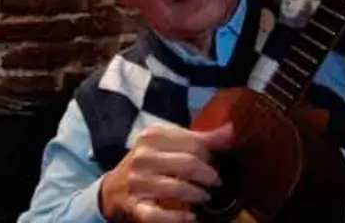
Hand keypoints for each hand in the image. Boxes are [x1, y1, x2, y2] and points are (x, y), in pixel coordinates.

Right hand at [99, 123, 234, 221]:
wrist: (113, 190)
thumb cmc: (148, 163)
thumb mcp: (169, 145)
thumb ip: (201, 139)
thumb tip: (231, 130)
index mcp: (152, 137)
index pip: (194, 143)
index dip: (210, 154)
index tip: (215, 161)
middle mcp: (142, 157)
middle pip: (189, 164)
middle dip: (208, 175)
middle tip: (215, 182)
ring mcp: (137, 183)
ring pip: (179, 188)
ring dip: (199, 195)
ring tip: (205, 196)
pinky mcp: (135, 207)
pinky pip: (162, 216)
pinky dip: (181, 218)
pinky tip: (191, 216)